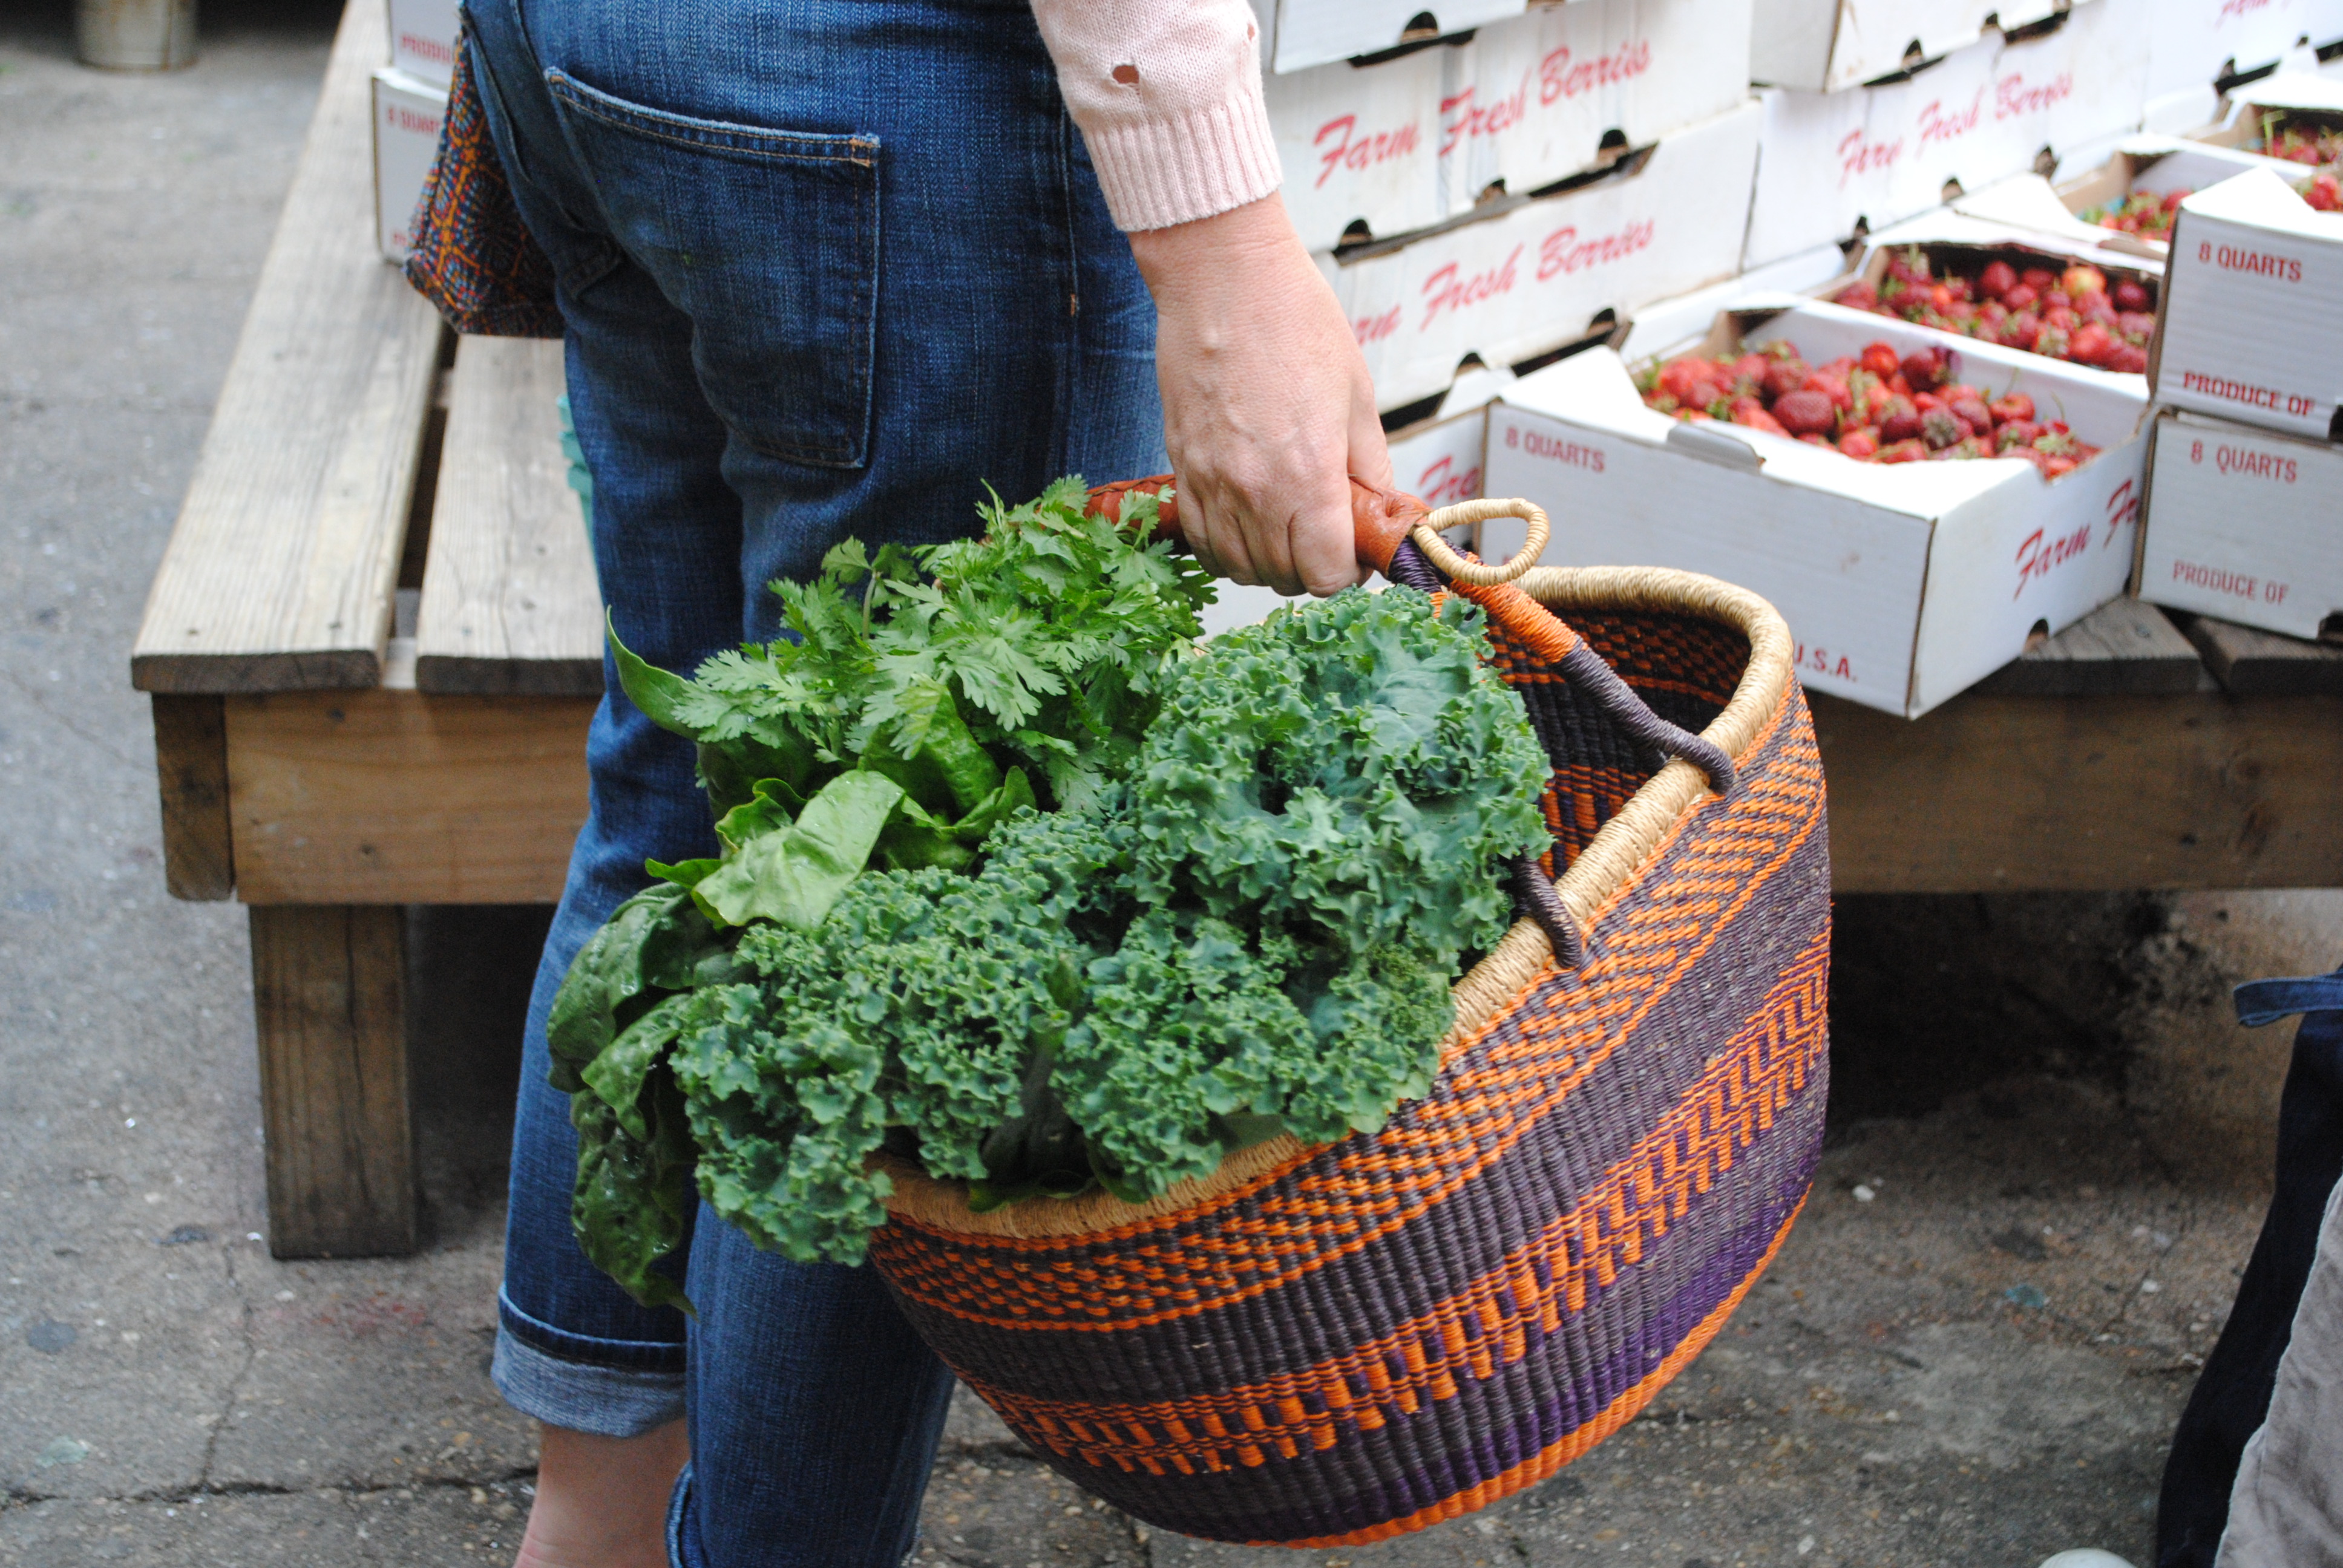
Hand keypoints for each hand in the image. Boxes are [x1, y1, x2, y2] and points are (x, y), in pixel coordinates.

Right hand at [1127, 196, 1389, 596]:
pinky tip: (1245, 518)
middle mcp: (1255, 491)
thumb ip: (1369, 468)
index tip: (1352, 548)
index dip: (1345, 571)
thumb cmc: (1297, 323)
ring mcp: (1211, 483)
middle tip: (1324, 534)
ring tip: (1285, 527)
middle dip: (1310, 568)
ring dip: (1266, 562)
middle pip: (1281, 578)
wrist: (1225, 279)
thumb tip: (1380, 513)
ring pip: (1237, 566)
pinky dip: (1226, 543)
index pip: (1324, 574)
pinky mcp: (1182, 467)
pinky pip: (1200, 537)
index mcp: (1309, 476)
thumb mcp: (1357, 397)